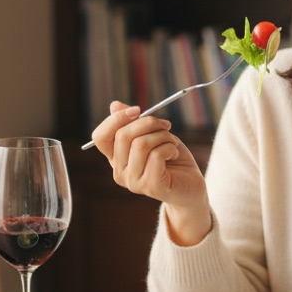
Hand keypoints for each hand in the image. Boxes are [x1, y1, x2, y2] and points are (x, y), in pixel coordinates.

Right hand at [89, 101, 211, 244]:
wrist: (191, 186)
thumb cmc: (171, 158)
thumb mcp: (152, 135)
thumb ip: (133, 123)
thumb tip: (114, 105)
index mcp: (116, 158)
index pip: (100, 136)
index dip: (116, 119)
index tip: (137, 110)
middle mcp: (119, 172)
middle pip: (123, 136)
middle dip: (148, 123)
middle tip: (165, 126)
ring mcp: (133, 182)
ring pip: (141, 144)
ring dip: (163, 136)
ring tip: (172, 143)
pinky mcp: (150, 187)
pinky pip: (156, 155)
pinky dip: (170, 147)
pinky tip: (174, 153)